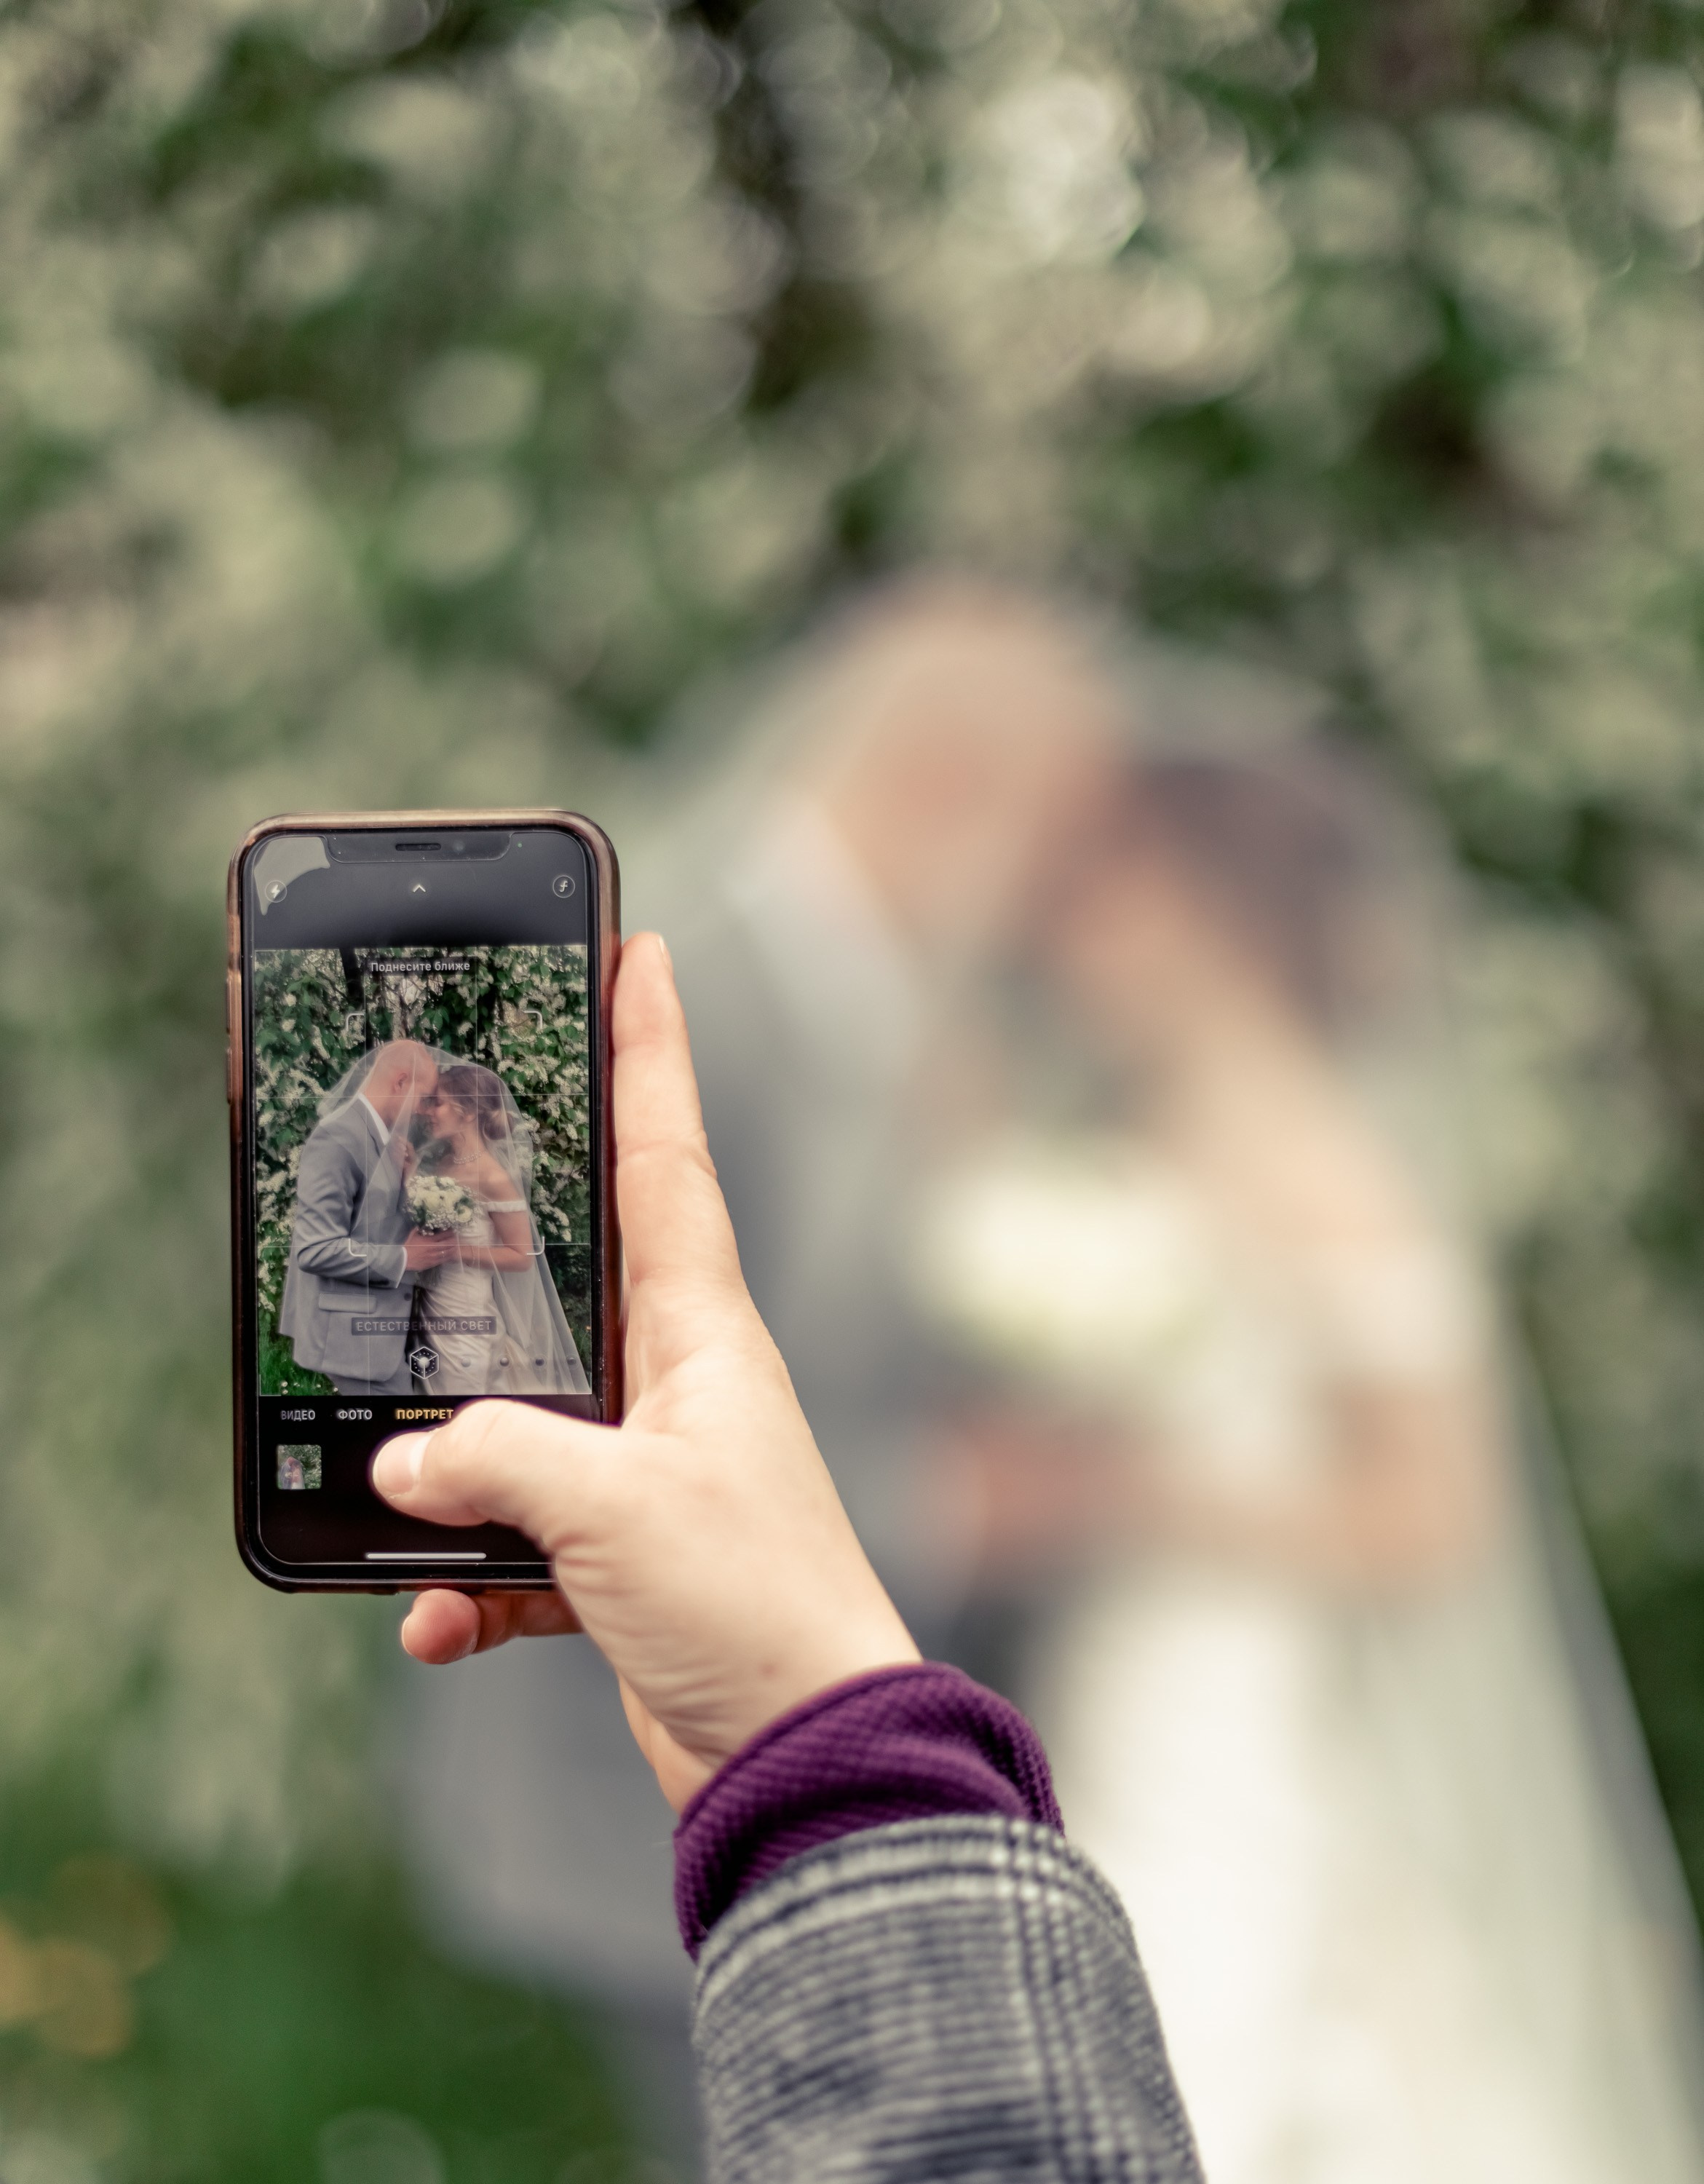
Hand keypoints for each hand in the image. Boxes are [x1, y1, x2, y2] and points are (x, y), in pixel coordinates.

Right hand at [371, 933, 918, 1809]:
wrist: (807, 1756)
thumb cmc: (755, 1607)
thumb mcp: (615, 1510)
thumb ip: (499, 1460)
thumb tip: (409, 1460)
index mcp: (704, 1332)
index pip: (668, 1156)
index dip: (653, 1051)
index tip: (640, 953)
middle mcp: (679, 1384)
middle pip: (577, 1268)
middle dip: (507, 1221)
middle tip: (446, 1147)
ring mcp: (649, 1469)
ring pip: (524, 1416)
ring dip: (459, 1454)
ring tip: (397, 1476)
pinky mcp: (622, 1556)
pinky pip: (517, 1544)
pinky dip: (467, 1582)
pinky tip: (434, 1621)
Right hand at [402, 1228, 456, 1270]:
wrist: (402, 1259)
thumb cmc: (407, 1247)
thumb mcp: (412, 1235)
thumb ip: (417, 1229)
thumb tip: (419, 1225)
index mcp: (429, 1240)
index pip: (442, 1235)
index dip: (449, 1233)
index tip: (453, 1230)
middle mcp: (433, 1248)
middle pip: (447, 1244)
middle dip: (453, 1241)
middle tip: (457, 1238)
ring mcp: (433, 1257)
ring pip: (446, 1253)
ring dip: (452, 1249)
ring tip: (456, 1247)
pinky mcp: (432, 1264)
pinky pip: (442, 1260)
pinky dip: (447, 1257)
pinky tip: (450, 1256)